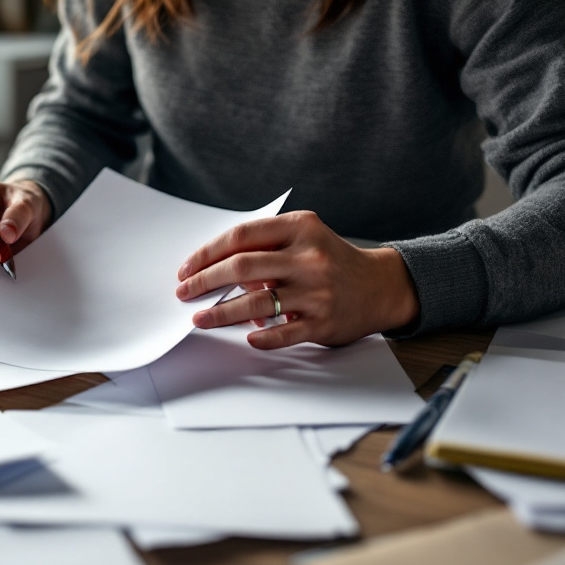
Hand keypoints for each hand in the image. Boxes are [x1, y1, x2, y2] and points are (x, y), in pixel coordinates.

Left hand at [174, 210, 419, 349]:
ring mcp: (317, 291)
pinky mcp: (323, 321)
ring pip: (256, 303)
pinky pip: (282, 332)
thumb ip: (264, 248)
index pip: (241, 237)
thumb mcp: (303, 239)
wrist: (381, 287)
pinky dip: (260, 337)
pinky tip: (246, 337)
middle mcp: (309, 257)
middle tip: (183, 293)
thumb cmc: (330, 260)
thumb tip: (215, 269)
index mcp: (300, 228)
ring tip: (200, 318)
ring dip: (221, 313)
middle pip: (241, 267)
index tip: (186, 269)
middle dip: (204, 281)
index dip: (207, 253)